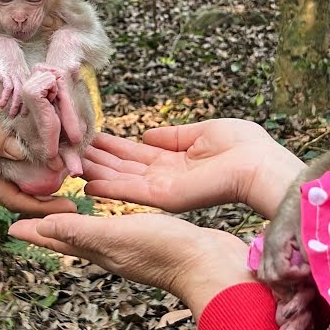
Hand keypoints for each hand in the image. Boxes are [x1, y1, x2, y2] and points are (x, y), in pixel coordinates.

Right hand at [0, 40, 30, 116]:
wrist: (6, 49)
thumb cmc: (13, 62)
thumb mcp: (21, 72)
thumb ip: (23, 82)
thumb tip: (26, 96)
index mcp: (28, 78)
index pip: (34, 93)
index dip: (33, 103)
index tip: (30, 114)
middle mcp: (23, 78)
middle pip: (27, 95)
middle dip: (25, 107)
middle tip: (22, 118)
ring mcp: (15, 76)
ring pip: (18, 93)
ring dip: (15, 105)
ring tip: (12, 115)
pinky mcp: (6, 74)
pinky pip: (7, 88)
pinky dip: (5, 97)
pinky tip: (2, 105)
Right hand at [0, 73, 75, 215]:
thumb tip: (19, 152)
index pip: (13, 197)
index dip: (41, 206)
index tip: (68, 206)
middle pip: (25, 189)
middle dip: (53, 192)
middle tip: (84, 186)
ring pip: (25, 170)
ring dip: (50, 171)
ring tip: (77, 165)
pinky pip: (21, 150)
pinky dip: (40, 150)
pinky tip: (58, 144)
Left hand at [8, 212, 255, 318]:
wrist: (213, 265)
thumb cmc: (166, 251)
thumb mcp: (116, 235)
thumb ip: (79, 231)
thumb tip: (39, 228)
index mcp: (98, 250)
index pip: (57, 239)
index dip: (35, 230)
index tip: (11, 223)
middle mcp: (112, 248)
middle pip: (73, 232)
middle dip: (53, 219)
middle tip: (36, 204)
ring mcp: (133, 243)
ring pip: (96, 224)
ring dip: (80, 211)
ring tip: (69, 195)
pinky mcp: (153, 234)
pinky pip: (121, 217)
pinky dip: (109, 207)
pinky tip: (116, 201)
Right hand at [82, 119, 303, 216]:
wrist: (258, 166)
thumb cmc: (243, 147)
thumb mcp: (203, 132)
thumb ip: (174, 135)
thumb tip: (149, 135)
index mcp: (177, 160)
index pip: (137, 154)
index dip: (114, 147)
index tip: (91, 139)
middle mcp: (166, 177)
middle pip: (124, 168)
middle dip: (98, 159)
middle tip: (70, 151)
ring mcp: (164, 189)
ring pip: (121, 180)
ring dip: (96, 173)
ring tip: (70, 164)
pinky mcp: (164, 198)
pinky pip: (130, 192)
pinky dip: (108, 188)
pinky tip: (87, 184)